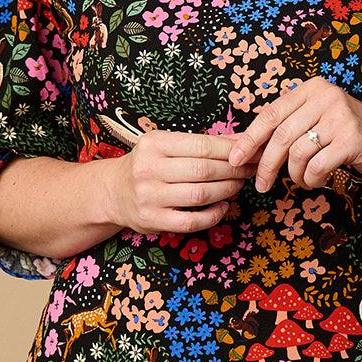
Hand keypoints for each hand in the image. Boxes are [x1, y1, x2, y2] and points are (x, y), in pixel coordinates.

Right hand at [106, 130, 260, 234]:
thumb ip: (201, 143)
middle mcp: (148, 169)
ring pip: (199, 195)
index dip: (230, 150)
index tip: (249, 152)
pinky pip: (191, 221)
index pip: (201, 145)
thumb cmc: (148, 165)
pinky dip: (213, 215)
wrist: (113, 192)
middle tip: (248, 169)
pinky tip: (223, 206)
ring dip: (226, 190)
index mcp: (153, 144)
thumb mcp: (166, 146)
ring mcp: (149, 196)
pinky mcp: (152, 220)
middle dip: (233, 170)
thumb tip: (241, 140)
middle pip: (203, 170)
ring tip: (237, 185)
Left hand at [228, 79, 361, 192]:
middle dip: (266, 164)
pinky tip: (315, 181)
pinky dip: (310, 180)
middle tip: (260, 184)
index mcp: (312, 89)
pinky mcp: (353, 140)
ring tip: (301, 181)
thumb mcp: (318, 121)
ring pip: (297, 153)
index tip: (234, 159)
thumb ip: (287, 127)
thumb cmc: (350, 134)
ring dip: (293, 175)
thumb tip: (242, 146)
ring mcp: (341, 117)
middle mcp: (326, 97)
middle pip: (280, 135)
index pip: (270, 114)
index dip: (249, 139)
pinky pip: (316, 166)